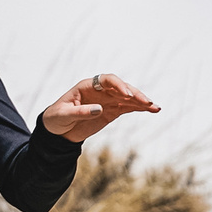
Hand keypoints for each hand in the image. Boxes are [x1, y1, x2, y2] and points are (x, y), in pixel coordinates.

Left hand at [41, 72, 160, 141]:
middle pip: (121, 88)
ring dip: (141, 101)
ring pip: (128, 98)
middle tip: (145, 102)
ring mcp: (107, 101)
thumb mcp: (63, 115)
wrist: (57, 130)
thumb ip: (80, 112)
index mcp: (87, 86)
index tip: (127, 94)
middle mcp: (100, 91)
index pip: (106, 80)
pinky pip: (128, 108)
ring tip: (155, 107)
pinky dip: (140, 109)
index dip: (118, 85)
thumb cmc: (56, 118)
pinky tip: (152, 110)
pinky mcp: (112, 111)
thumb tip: (99, 109)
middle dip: (134, 94)